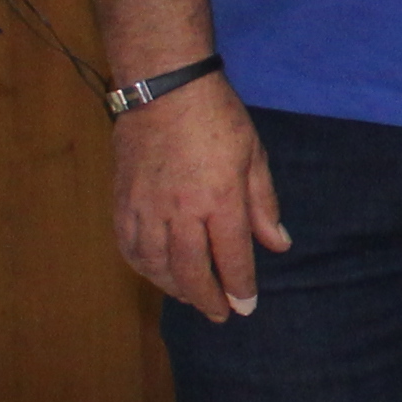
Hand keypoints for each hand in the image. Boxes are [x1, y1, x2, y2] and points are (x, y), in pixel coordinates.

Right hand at [113, 81, 285, 320]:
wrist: (165, 87)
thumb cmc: (218, 118)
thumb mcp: (254, 156)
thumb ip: (263, 205)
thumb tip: (278, 245)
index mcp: (220, 199)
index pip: (232, 258)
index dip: (240, 288)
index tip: (245, 308)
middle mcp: (182, 211)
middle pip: (192, 271)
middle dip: (208, 299)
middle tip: (219, 314)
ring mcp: (147, 207)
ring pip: (157, 265)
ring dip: (175, 288)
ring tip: (191, 296)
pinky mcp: (123, 200)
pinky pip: (129, 246)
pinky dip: (143, 267)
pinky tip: (155, 273)